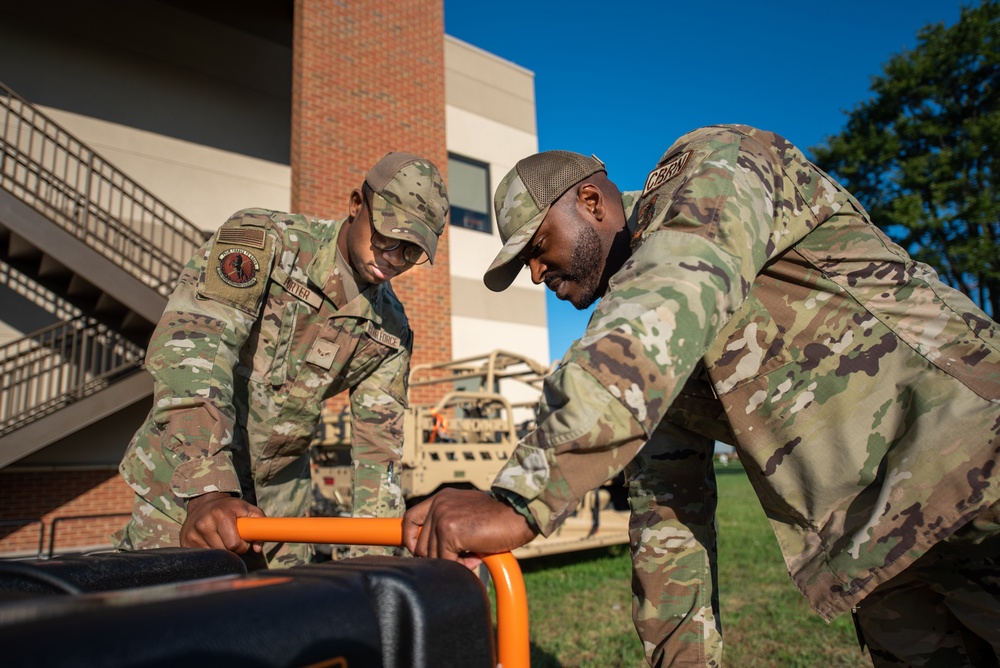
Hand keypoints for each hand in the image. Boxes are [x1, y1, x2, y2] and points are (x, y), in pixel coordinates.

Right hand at [180, 492, 265, 554]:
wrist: (204, 503)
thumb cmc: (230, 508)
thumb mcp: (247, 509)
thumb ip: (259, 524)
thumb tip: (257, 549)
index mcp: (220, 514)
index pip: (234, 544)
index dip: (242, 545)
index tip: (242, 540)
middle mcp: (204, 523)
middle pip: (224, 551)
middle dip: (232, 549)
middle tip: (231, 538)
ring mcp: (192, 534)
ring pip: (214, 555)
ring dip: (221, 551)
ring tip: (221, 538)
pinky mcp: (185, 542)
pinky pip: (203, 556)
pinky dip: (210, 552)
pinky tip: (211, 542)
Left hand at [402, 488, 537, 569]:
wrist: (519, 513)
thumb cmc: (500, 516)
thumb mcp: (468, 512)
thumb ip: (450, 523)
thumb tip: (435, 551)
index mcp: (441, 498)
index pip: (410, 519)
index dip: (410, 539)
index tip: (420, 551)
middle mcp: (438, 505)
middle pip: (419, 545)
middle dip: (440, 557)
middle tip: (464, 556)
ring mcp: (442, 517)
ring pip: (432, 556)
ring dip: (453, 562)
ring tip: (475, 554)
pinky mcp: (450, 532)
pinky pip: (446, 561)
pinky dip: (462, 566)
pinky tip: (478, 557)